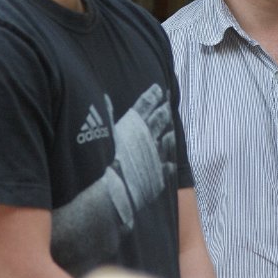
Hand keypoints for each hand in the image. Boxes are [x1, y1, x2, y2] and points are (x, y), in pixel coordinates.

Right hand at [112, 84, 175, 211]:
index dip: (152, 96)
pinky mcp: (159, 173)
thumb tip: (104, 97)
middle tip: (168, 101)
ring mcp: (156, 154)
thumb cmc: (107, 160)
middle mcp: (149, 137)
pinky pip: (168, 166)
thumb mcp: (106, 133)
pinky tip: (172, 161)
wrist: (117, 189)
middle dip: (164, 109)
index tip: (158, 88)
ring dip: (170, 132)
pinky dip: (169, 162)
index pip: (145, 106)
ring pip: (167, 139)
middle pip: (159, 119)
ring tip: (173, 127)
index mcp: (135, 126)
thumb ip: (107, 114)